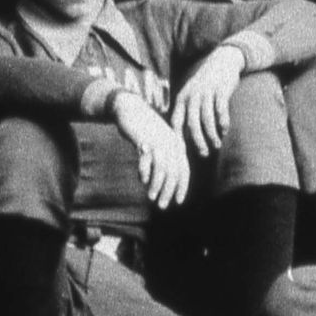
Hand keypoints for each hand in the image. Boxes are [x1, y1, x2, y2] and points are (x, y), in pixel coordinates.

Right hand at [112, 91, 190, 208]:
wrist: (131, 110)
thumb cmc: (145, 130)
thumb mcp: (158, 144)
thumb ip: (163, 160)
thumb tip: (162, 183)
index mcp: (177, 145)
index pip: (184, 170)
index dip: (182, 187)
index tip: (177, 202)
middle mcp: (171, 143)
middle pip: (174, 172)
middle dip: (169, 191)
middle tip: (162, 205)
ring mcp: (158, 141)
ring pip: (162, 168)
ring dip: (157, 185)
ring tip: (151, 197)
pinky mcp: (144, 139)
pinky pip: (147, 159)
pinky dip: (145, 171)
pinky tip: (142, 180)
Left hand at [170, 46, 245, 157]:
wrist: (222, 61)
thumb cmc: (205, 84)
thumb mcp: (191, 94)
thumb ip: (185, 111)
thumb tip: (182, 136)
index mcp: (181, 99)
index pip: (176, 122)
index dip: (178, 138)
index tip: (182, 153)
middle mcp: (192, 96)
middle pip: (192, 124)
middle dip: (197, 141)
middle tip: (204, 154)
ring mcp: (206, 93)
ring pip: (207, 119)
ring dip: (212, 135)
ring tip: (217, 145)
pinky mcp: (221, 90)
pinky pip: (221, 110)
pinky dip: (223, 122)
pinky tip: (225, 130)